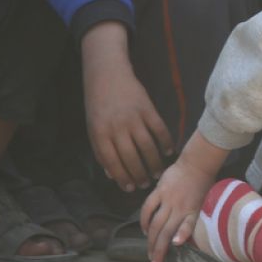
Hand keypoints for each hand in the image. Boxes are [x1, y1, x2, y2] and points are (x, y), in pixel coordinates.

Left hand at [81, 22, 172, 191]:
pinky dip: (165, 142)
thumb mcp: (93, 127)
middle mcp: (117, 127)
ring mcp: (134, 118)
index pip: (112, 162)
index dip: (122, 177)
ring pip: (147, 147)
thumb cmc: (97, 103)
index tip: (129, 188)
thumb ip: (101, 151)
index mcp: (100, 133)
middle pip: (131, 158)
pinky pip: (159, 130)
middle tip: (146, 184)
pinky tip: (168, 151)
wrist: (107, 74)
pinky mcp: (147, 109)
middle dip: (139, 174)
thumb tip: (111, 175)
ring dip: (154, 163)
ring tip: (157, 173)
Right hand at [140, 154, 216, 261]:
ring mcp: (167, 199)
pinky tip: (143, 230)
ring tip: (149, 252)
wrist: (197, 164)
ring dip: (150, 240)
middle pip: (165, 233)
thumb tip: (180, 239)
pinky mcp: (159, 191)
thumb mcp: (203, 205)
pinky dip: (144, 220)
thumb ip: (192, 221)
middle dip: (158, 250)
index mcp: (192, 211)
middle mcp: (179, 208)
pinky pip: (148, 208)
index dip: (177, 242)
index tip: (170, 255)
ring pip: (155, 224)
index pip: (183, 232)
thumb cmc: (203, 186)